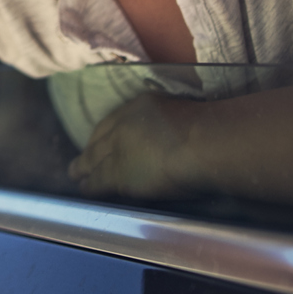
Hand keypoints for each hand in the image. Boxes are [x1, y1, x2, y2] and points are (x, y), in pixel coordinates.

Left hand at [69, 86, 292, 216]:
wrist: (204, 143)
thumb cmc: (216, 129)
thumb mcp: (201, 113)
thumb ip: (197, 119)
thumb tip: (211, 123)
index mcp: (146, 104)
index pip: (119, 118)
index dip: (108, 130)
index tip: (101, 137)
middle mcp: (127, 122)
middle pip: (103, 138)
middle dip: (91, 149)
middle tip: (78, 160)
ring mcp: (120, 148)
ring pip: (96, 160)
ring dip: (85, 168)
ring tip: (76, 176)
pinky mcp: (119, 173)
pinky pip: (99, 180)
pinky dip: (90, 184)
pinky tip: (83, 189)